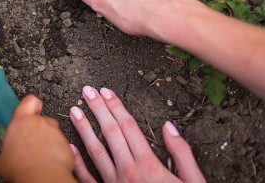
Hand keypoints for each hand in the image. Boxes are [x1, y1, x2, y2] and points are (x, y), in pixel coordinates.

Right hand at [0, 95, 74, 181]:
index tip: (31, 109)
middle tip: (33, 142)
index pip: (29, 101)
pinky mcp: (65, 143)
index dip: (31, 103)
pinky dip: (58, 151)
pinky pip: (62, 144)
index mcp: (20, 122)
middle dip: (39, 129)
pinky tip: (50, 161)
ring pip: (52, 131)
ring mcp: (53, 132)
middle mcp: (38, 123)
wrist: (42, 177)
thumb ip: (1, 156)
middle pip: (41, 119)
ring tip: (42, 154)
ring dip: (49, 140)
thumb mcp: (1, 163)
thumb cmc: (21, 167)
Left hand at [70, 86, 204, 182]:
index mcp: (149, 165)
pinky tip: (69, 146)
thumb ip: (182, 154)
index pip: (129, 127)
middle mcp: (128, 171)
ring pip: (95, 152)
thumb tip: (169, 128)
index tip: (105, 91)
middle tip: (87, 91)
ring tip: (73, 110)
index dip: (116, 106)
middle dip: (98, 110)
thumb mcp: (194, 182)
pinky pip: (87, 179)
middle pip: (110, 133)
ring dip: (83, 129)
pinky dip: (77, 162)